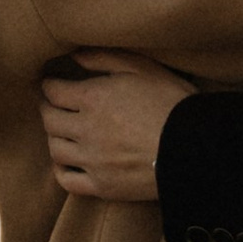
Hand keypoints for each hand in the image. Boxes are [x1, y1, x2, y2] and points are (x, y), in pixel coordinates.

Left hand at [41, 48, 192, 200]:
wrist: (196, 147)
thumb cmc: (173, 102)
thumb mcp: (143, 68)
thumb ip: (105, 58)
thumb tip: (74, 55)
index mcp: (94, 98)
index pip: (54, 91)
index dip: (48, 85)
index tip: (49, 82)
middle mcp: (86, 130)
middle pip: (49, 120)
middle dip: (46, 108)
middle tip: (51, 103)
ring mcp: (92, 161)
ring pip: (55, 149)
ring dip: (54, 137)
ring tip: (61, 130)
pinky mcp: (103, 186)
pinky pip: (67, 181)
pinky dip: (60, 170)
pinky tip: (66, 163)